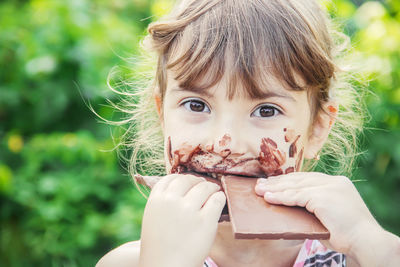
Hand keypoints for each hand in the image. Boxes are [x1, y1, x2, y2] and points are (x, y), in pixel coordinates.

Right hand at [139, 174, 225, 266]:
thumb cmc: (159, 248)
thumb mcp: (153, 219)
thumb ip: (163, 202)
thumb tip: (181, 188)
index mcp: (156, 200)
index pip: (171, 178)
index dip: (183, 179)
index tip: (190, 182)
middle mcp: (171, 201)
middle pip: (188, 180)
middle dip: (198, 181)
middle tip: (204, 185)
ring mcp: (188, 210)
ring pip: (205, 187)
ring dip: (211, 187)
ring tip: (214, 191)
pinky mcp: (206, 220)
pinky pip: (217, 199)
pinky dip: (220, 198)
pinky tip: (219, 200)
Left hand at [255, 172, 380, 255]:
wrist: (366, 241)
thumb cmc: (348, 234)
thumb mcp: (330, 215)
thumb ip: (314, 207)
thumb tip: (293, 206)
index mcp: (337, 183)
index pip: (307, 178)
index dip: (288, 180)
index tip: (273, 182)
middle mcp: (333, 181)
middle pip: (298, 179)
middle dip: (277, 182)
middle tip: (260, 184)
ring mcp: (328, 187)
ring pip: (295, 186)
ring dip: (274, 189)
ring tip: (258, 191)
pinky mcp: (322, 196)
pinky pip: (296, 196)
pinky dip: (280, 197)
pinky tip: (268, 198)